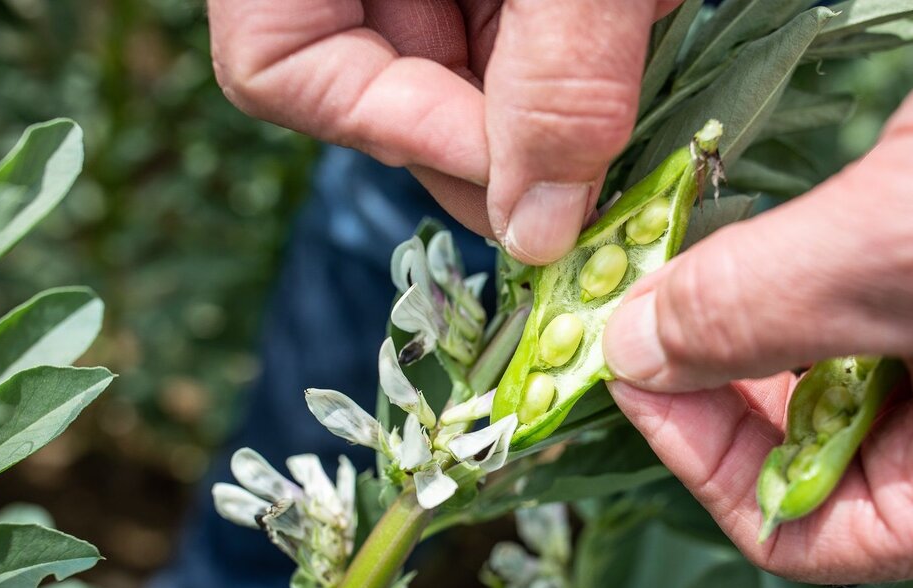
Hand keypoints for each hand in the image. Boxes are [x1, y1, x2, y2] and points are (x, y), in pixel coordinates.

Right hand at [208, 0, 678, 262]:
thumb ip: (557, 81)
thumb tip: (539, 237)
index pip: (281, 68)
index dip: (399, 131)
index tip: (517, 171)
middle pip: (382, 86)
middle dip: (497, 135)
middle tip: (591, 162)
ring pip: (461, 71)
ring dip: (551, 95)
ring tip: (627, 42)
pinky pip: (513, 40)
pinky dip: (578, 54)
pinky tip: (631, 26)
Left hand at [603, 0, 912, 583]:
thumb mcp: (908, 245)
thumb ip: (756, 312)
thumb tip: (633, 352)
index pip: (798, 530)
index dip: (698, 460)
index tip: (629, 372)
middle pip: (795, 450)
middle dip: (709, 379)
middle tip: (638, 304)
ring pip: (810, 373)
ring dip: (739, 317)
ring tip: (687, 258)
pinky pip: (843, 304)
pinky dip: (783, 271)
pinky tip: (751, 230)